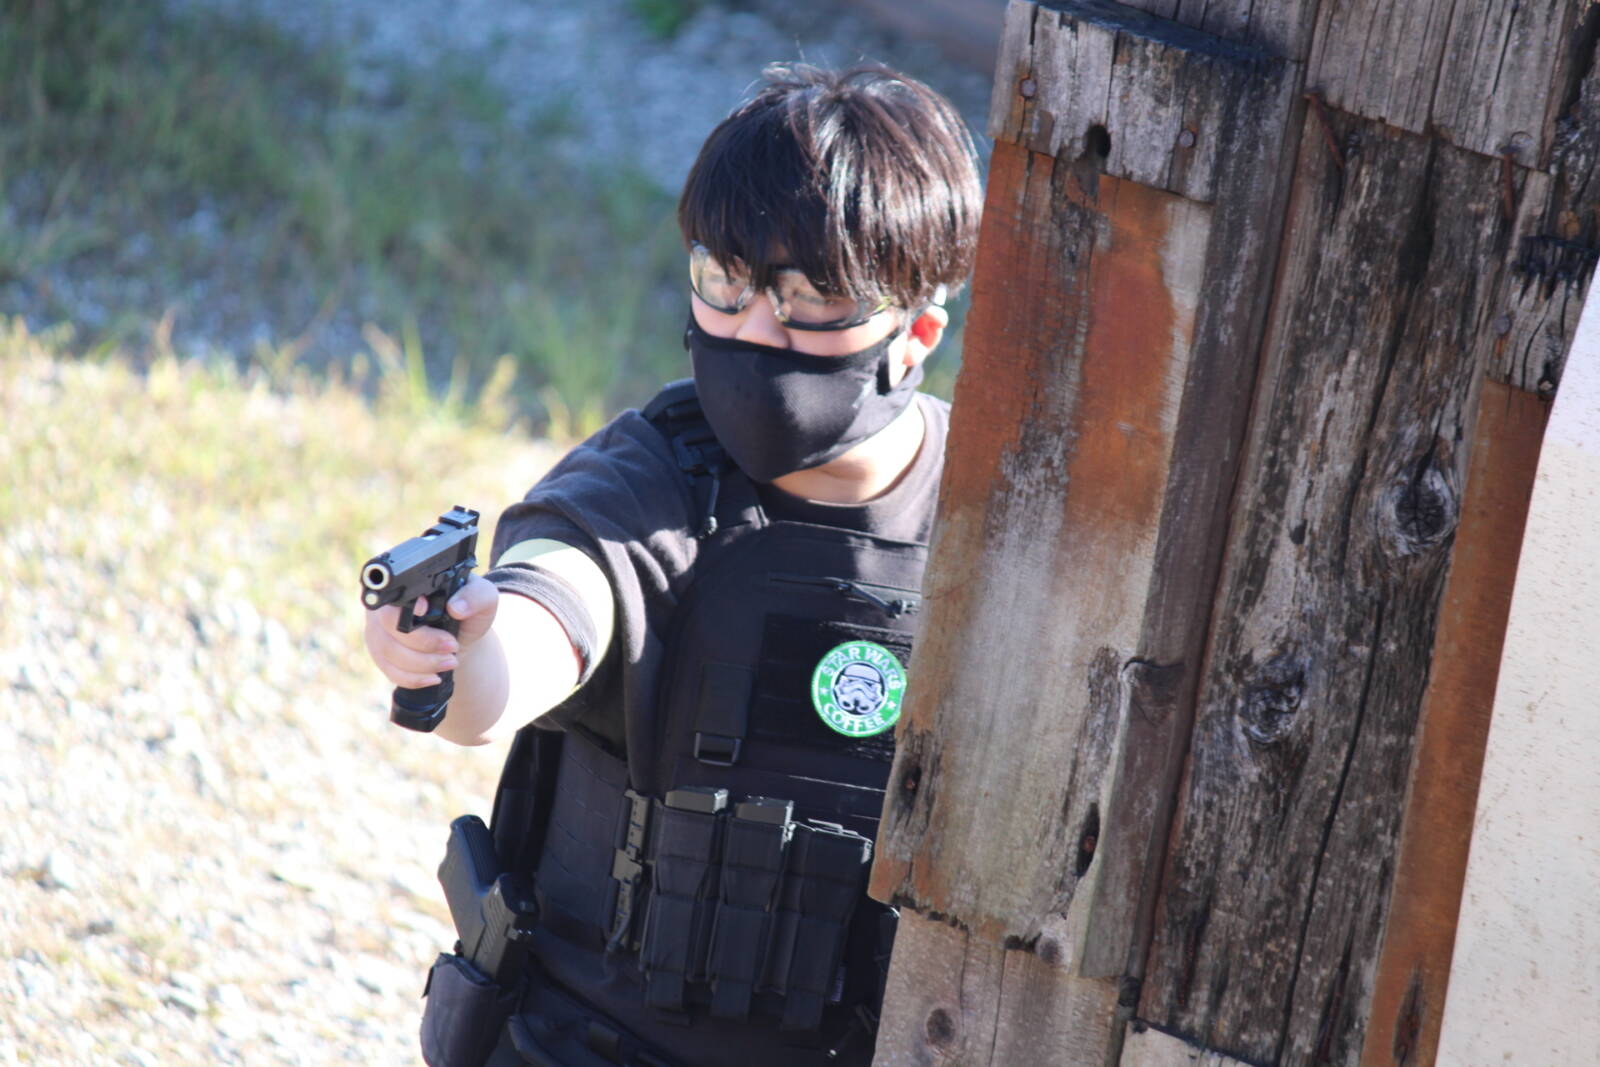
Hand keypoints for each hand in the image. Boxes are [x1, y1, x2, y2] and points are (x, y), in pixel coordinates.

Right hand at [363, 574, 499, 689]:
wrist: (462, 639)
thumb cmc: (469, 612)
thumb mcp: (484, 598)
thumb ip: (476, 595)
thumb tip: (456, 607)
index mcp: (408, 585)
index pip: (394, 592)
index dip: (405, 606)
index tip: (425, 611)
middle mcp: (387, 605)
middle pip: (389, 624)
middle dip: (424, 641)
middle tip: (452, 646)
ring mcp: (379, 631)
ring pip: (388, 651)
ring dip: (422, 663)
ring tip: (450, 662)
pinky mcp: (381, 656)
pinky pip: (389, 671)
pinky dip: (414, 678)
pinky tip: (434, 677)